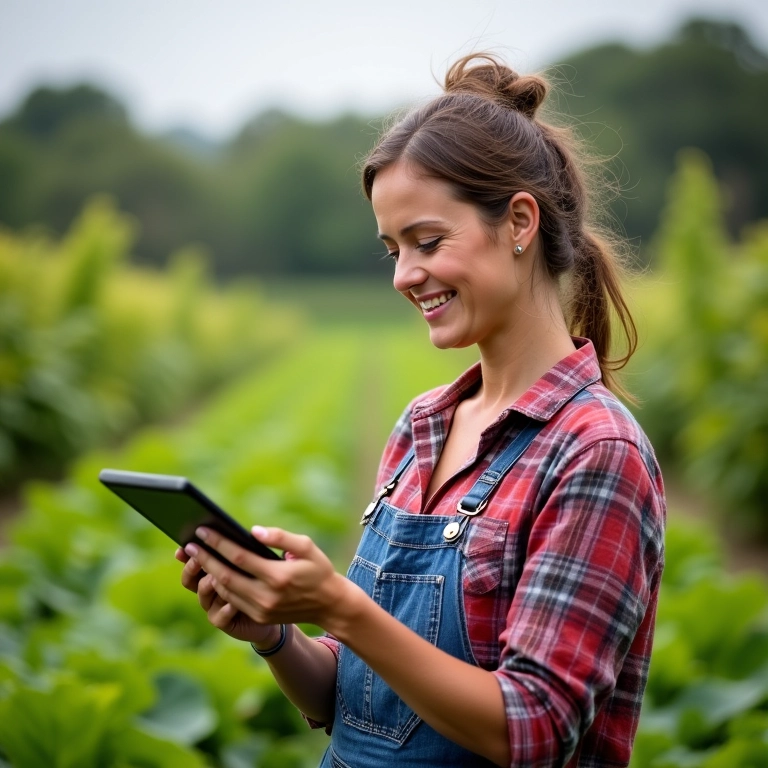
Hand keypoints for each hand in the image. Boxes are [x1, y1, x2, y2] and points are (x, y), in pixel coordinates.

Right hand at [175, 545, 280, 646]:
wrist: (277, 610)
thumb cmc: (268, 579)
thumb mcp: (258, 561)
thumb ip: (246, 550)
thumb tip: (246, 534)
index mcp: (214, 570)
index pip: (195, 561)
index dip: (187, 554)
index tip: (185, 545)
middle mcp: (210, 589)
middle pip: (190, 579)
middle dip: (192, 567)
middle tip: (198, 558)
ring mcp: (214, 606)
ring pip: (203, 596)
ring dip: (208, 585)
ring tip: (216, 577)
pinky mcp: (224, 622)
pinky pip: (219, 616)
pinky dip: (225, 609)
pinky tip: (233, 603)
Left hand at [177, 526, 353, 637]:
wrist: (329, 605)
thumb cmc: (317, 569)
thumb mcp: (306, 546)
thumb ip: (280, 537)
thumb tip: (253, 531)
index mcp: (278, 576)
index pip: (239, 557)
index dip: (218, 543)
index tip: (202, 530)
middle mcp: (267, 596)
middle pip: (225, 576)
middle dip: (205, 559)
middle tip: (189, 544)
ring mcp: (262, 610)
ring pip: (225, 591)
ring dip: (208, 573)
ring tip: (197, 557)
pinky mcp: (260, 617)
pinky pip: (232, 600)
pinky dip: (220, 586)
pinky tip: (212, 572)